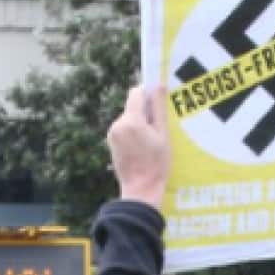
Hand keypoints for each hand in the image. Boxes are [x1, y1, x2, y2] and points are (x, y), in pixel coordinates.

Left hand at [107, 86, 170, 209]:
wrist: (141, 189)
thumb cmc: (156, 163)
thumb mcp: (163, 134)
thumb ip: (159, 108)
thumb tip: (159, 85)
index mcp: (131, 120)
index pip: (137, 93)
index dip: (148, 93)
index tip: (159, 103)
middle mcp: (117, 124)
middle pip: (132, 107)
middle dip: (146, 112)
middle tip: (160, 128)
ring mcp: (112, 134)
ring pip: (128, 118)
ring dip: (140, 124)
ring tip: (152, 141)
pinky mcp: (111, 143)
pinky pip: (124, 130)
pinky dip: (134, 133)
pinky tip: (143, 148)